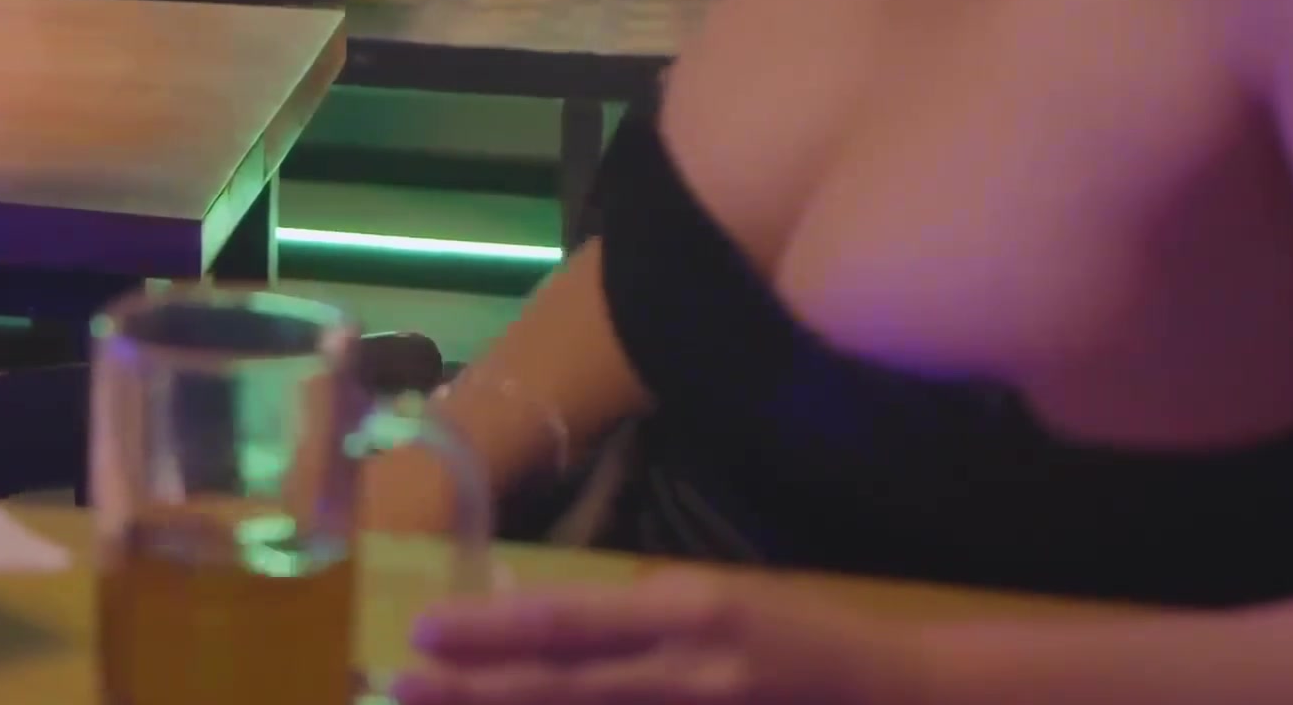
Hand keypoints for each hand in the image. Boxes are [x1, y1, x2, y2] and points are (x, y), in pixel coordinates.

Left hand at [394, 574, 924, 704]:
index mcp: (690, 614)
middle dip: (472, 692)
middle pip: (561, 689)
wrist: (894, 699)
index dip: (490, 631)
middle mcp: (690, 675)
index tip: (421, 631)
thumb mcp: (712, 598)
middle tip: (398, 684)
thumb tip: (528, 620)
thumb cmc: (796, 634)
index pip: (568, 623)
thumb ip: (628, 616)